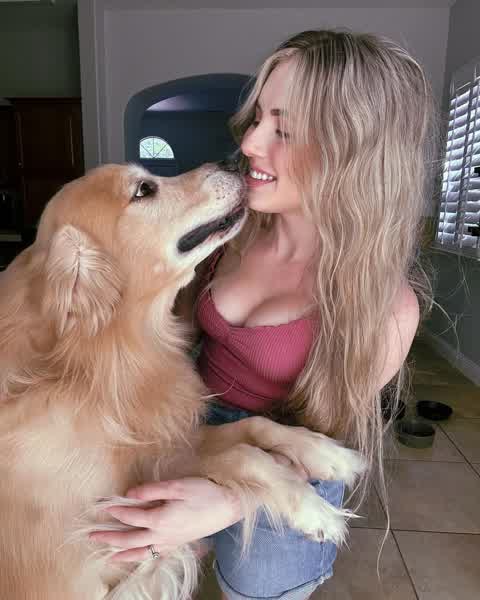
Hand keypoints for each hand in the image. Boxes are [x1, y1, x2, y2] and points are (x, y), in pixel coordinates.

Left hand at [89, 477, 241, 561]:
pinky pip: (154, 554)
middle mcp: (162, 535)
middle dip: (109, 537)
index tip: (103, 506)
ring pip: (140, 551)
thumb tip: (131, 493)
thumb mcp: (178, 485)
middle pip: (130, 539)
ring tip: (107, 555)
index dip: (116, 510)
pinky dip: (141, 557)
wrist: (229, 507)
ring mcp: (170, 542)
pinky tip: (137, 556)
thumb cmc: (205, 493)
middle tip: (91, 536)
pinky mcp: (178, 543)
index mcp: (160, 519)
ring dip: (122, 553)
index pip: (131, 516)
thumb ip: (152, 490)